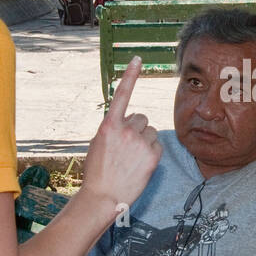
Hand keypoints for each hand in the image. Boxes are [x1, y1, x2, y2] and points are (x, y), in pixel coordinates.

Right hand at [81, 57, 160, 217]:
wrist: (103, 197)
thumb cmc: (98, 172)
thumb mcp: (99, 144)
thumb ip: (114, 129)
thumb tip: (130, 123)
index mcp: (109, 125)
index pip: (122, 94)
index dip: (130, 75)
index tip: (137, 58)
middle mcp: (126, 130)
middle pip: (142, 118)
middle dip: (137, 129)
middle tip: (126, 149)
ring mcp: (140, 142)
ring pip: (151, 132)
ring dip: (145, 141)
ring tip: (132, 159)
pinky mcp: (152, 155)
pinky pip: (158, 146)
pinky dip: (152, 154)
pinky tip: (140, 165)